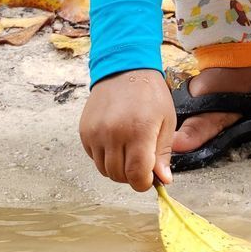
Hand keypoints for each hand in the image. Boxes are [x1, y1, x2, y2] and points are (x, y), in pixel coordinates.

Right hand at [79, 68, 174, 191]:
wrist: (125, 68)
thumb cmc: (150, 93)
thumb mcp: (166, 121)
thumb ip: (163, 153)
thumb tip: (163, 180)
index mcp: (138, 131)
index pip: (136, 175)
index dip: (144, 183)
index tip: (149, 179)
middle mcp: (113, 133)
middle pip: (119, 175)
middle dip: (132, 176)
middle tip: (141, 163)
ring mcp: (96, 132)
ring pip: (104, 169)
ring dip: (117, 168)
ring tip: (128, 151)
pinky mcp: (84, 130)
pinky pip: (93, 157)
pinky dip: (104, 157)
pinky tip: (115, 142)